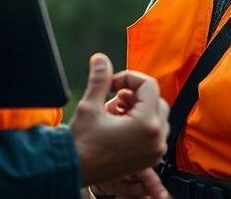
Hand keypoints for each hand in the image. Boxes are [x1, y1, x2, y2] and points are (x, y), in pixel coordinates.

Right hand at [70, 54, 168, 197]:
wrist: (74, 171)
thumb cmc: (81, 144)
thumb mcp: (89, 106)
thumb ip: (100, 80)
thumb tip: (101, 59)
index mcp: (146, 124)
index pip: (149, 85)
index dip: (128, 77)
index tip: (110, 84)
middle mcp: (156, 138)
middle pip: (155, 99)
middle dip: (133, 93)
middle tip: (112, 97)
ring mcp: (155, 150)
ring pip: (155, 115)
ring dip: (137, 108)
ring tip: (113, 112)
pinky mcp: (149, 158)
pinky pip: (154, 132)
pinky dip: (140, 123)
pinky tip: (118, 125)